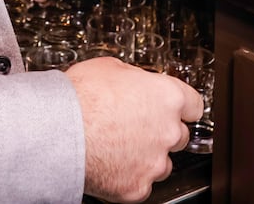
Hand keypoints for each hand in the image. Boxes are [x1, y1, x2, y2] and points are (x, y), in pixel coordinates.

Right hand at [66, 57, 202, 202]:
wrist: (60, 130)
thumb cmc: (81, 96)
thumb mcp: (111, 67)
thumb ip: (134, 79)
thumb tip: (134, 83)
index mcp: (167, 97)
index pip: (194, 104)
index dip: (182, 106)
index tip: (177, 109)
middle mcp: (168, 131)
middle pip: (179, 134)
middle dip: (162, 131)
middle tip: (136, 126)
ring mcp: (155, 162)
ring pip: (162, 162)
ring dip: (147, 156)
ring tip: (119, 147)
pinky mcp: (137, 187)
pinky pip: (141, 183)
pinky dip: (128, 177)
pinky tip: (111, 164)